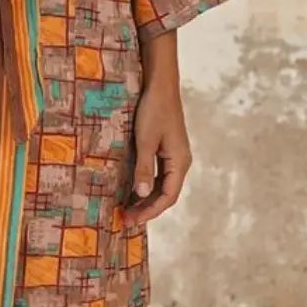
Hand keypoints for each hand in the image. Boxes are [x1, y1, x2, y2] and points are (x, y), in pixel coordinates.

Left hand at [123, 35, 191, 225]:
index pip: (168, 197)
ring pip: (163, 185)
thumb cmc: (153, 111)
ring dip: (146, 198)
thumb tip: (142, 195)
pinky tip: (133, 189)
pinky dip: (147, 185)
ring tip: (127, 209)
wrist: (161, 85)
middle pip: (166, 194)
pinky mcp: (167, 148)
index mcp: (179, 162)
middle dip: (147, 208)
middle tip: (125, 219)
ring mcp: (175, 155)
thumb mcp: (145, 141)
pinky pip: (159, 174)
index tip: (132, 221)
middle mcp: (180, 161)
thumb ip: (144, 168)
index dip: (150, 212)